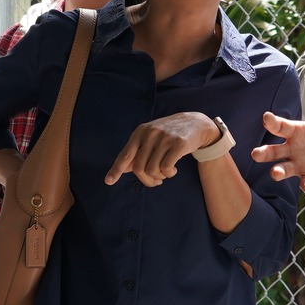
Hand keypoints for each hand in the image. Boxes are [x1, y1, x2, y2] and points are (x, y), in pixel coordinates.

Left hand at [105, 113, 222, 186]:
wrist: (195, 123)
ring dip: (159, 177)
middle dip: (147, 180)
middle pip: (139, 168)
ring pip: (152, 170)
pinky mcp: (179, 144)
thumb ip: (137, 152)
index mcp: (140, 132)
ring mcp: (165, 138)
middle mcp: (150, 133)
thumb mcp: (150, 138)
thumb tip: (124, 169)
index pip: (125, 155)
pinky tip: (173, 170)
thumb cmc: (169, 134)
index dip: (116, 169)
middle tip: (156, 181)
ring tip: (165, 173)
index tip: (108, 181)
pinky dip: (169, 174)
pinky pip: (166, 168)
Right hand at [252, 100, 304, 194]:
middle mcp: (293, 149)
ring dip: (278, 171)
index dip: (273, 122)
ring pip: (283, 169)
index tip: (266, 118)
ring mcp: (299, 165)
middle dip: (264, 153)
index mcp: (297, 132)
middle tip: (256, 154)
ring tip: (275, 173)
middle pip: (274, 151)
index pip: (282, 126)